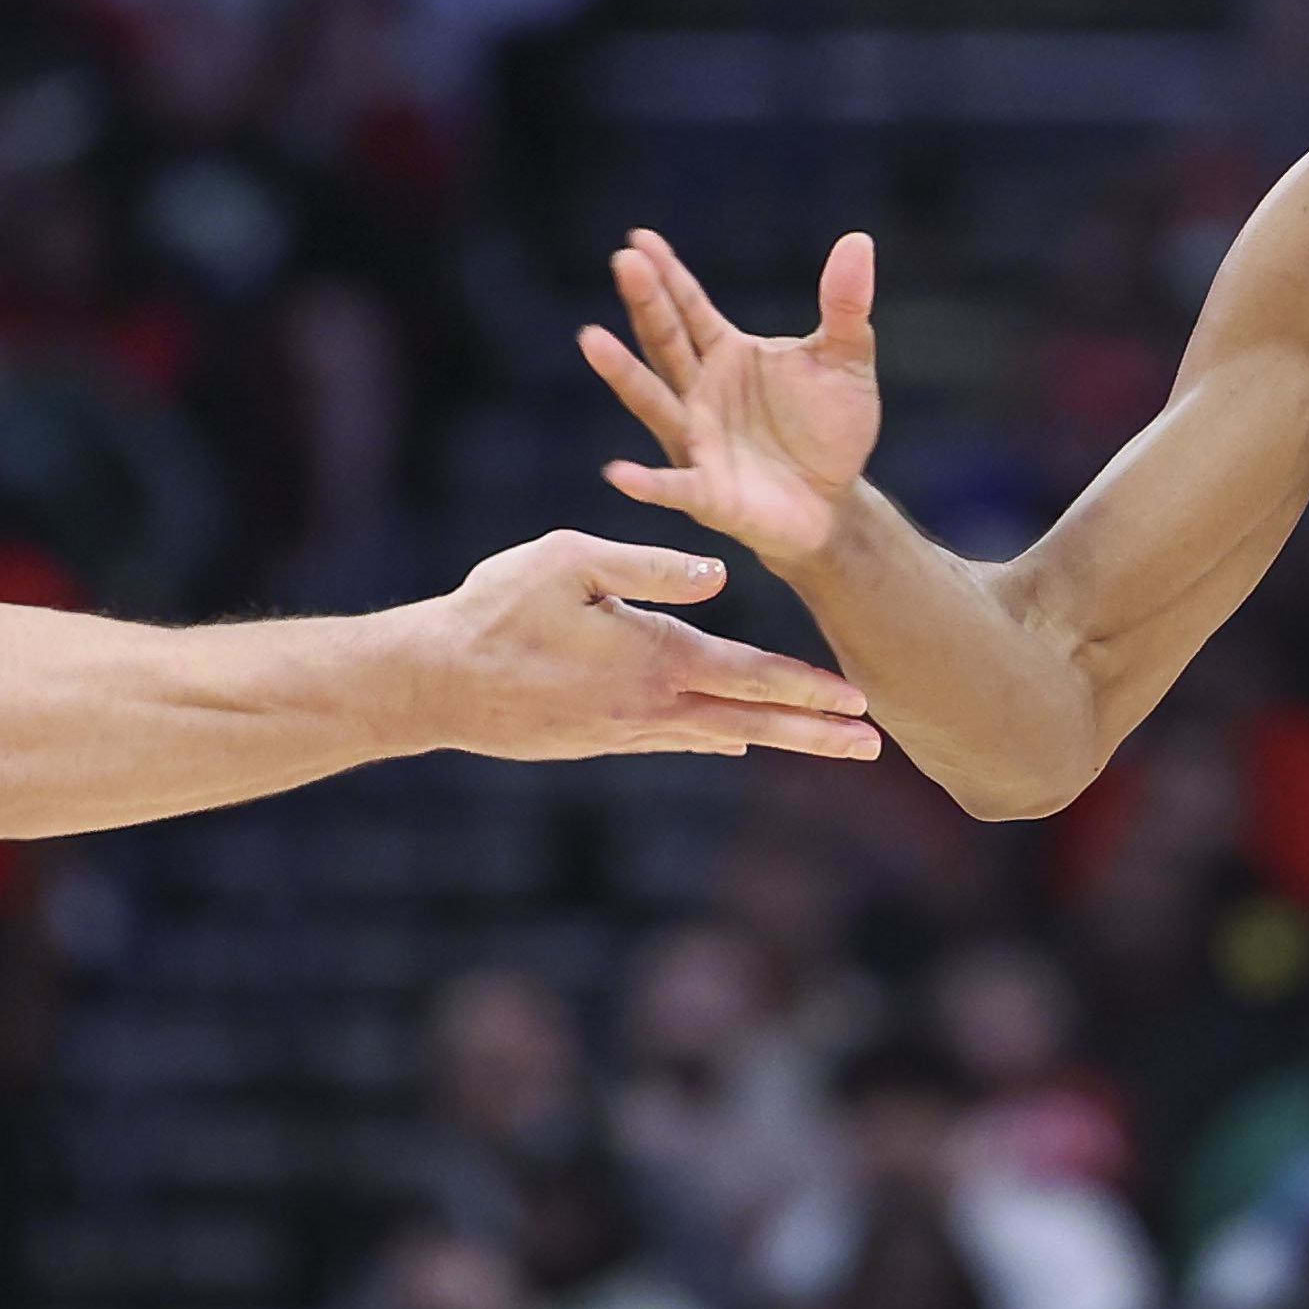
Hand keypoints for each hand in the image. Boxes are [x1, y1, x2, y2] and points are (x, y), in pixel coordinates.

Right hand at [410, 529, 877, 763]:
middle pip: (753, 720)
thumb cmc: (495, 610)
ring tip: (824, 745)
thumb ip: (648, 566)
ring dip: (777, 739)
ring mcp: (625, 730)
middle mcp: (651, 705)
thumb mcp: (568, 562)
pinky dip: (716, 740)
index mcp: (656, 657)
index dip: (809, 688)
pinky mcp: (599, 740)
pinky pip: (675, 741)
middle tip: (875, 746)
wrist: (434, 685)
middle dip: (818, 732)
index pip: (751, 674)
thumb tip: (719, 578)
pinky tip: (735, 742)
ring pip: (719, 735)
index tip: (860, 702)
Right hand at [579, 229, 883, 568]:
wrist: (836, 504)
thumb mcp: (846, 360)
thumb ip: (845, 306)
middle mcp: (700, 393)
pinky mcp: (709, 493)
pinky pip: (675, 486)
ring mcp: (699, 441)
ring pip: (654, 401)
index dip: (667, 274)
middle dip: (647, 302)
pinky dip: (648, 482)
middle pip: (666, 341)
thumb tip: (857, 240)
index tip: (639, 239)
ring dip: (624, 373)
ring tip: (592, 339)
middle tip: (624, 262)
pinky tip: (619, 474)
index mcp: (728, 356)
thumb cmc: (831, 429)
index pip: (690, 307)